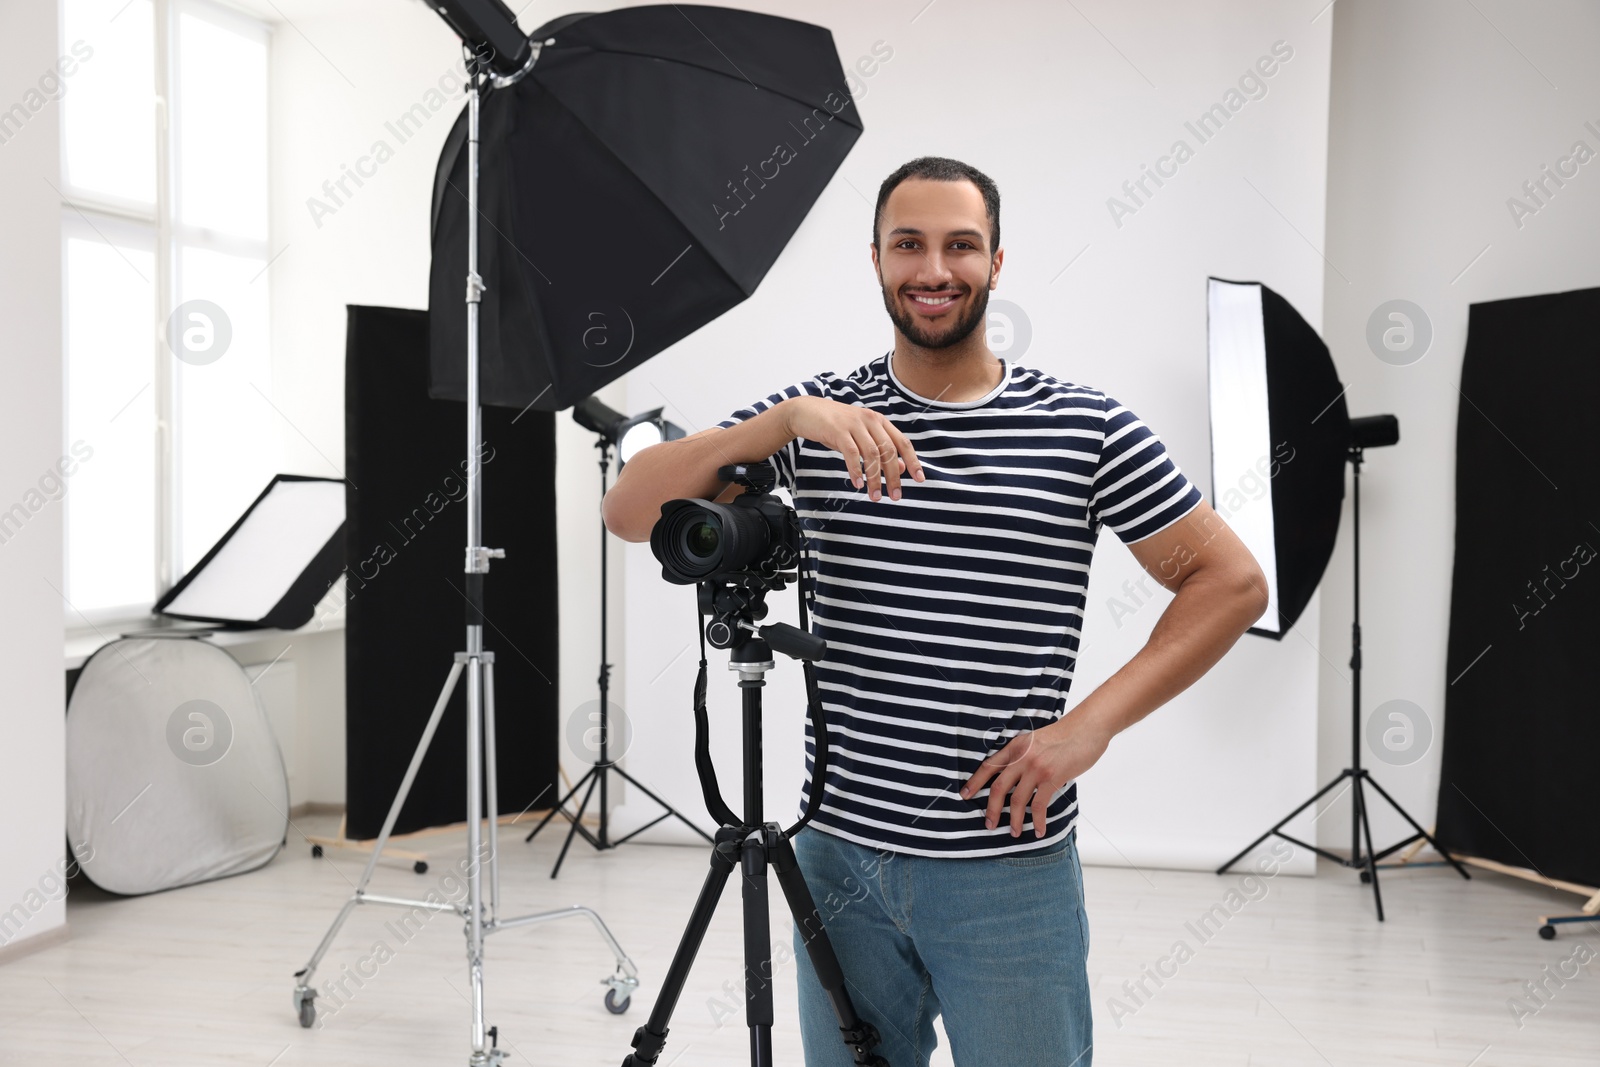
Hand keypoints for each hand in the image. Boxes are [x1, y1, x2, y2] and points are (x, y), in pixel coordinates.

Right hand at [780, 396, 924, 500]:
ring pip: (872, 454)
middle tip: (895, 497)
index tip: (920, 479)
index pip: (902, 442)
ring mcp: (854, 424)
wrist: (806, 412)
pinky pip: (851, 453)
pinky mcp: (838, 430)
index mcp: (879, 422)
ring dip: (875, 478)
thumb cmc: (835, 427)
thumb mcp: (860, 437)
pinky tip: (858, 484)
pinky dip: (856, 470)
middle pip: (889, 451)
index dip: (913, 461)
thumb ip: (880, 450)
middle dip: (893, 476)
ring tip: (875, 496)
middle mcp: (870, 420)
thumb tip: (901, 468)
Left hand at [960, 715, 1112, 837]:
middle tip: (989, 824)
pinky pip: (1040, 805)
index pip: (989, 766)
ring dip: (1015, 820)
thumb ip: (1024, 757)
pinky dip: (1038, 821)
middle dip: (992, 809)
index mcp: (1016, 747)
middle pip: (999, 788)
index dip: (975, 782)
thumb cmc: (1064, 735)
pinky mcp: (1052, 778)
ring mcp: (1036, 768)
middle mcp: (1022, 757)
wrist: (1085, 728)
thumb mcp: (1036, 741)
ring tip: (1014, 832)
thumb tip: (1018, 779)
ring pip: (1018, 800)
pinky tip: (1039, 830)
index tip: (964, 796)